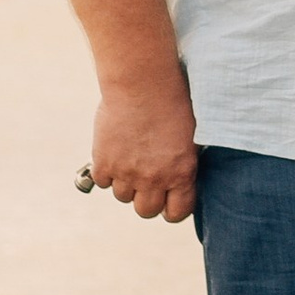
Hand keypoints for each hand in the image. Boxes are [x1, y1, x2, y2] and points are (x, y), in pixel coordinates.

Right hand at [89, 70, 200, 220]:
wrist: (142, 81)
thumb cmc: (173, 100)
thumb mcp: (191, 135)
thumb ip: (184, 163)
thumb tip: (181, 179)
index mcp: (181, 173)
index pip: (176, 213)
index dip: (171, 208)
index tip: (168, 199)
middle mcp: (154, 179)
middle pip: (145, 210)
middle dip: (146, 198)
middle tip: (146, 179)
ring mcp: (127, 173)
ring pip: (122, 196)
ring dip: (126, 182)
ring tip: (131, 156)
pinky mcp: (104, 163)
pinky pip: (102, 181)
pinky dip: (107, 170)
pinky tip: (115, 150)